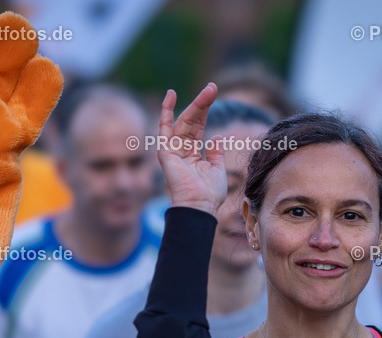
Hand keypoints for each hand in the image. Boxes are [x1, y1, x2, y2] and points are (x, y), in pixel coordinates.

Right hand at [157, 84, 226, 215]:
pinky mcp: (166, 152)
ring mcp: (172, 150)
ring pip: (183, 121)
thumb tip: (216, 137)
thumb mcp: (216, 169)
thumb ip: (215, 152)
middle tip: (213, 87)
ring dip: (195, 105)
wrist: (200, 206)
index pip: (198, 126)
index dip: (205, 110)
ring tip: (208, 90)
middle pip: (191, 121)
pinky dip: (166, 112)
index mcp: (192, 154)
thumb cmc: (209, 193)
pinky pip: (164, 129)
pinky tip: (170, 96)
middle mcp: (181, 150)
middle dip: (202, 104)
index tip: (213, 93)